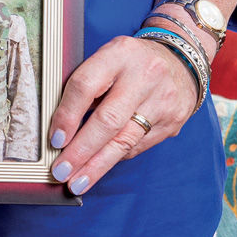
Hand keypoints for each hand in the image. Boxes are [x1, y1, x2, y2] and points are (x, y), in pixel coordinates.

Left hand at [47, 35, 197, 195]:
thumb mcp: (108, 57)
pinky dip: (115, 158)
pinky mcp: (171, 123)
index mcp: (119, 53)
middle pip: (107, 120)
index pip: (86, 86)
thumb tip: (60, 125)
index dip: (67, 115)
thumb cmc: (132, 61)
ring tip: (77, 182)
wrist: (181, 62)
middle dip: (81, 151)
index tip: (55, 139)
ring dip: (97, 165)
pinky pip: (137, 146)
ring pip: (124, 141)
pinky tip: (99, 167)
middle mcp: (143, 76)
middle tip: (62, 171)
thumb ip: (88, 84)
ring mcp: (161, 101)